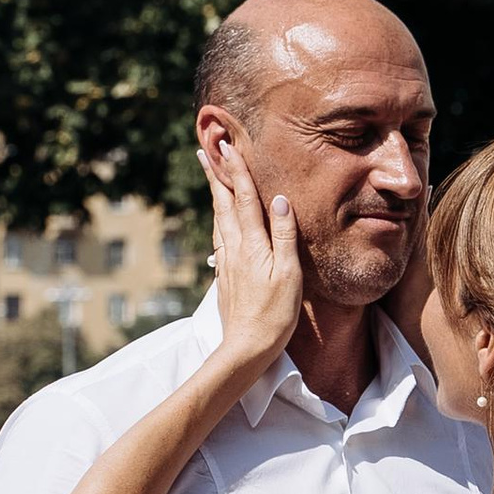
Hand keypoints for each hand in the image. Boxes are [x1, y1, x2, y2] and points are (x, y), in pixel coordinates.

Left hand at [202, 130, 303, 368]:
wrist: (246, 348)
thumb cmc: (275, 314)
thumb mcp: (288, 274)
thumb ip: (284, 235)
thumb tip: (278, 199)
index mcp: (251, 244)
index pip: (243, 197)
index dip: (235, 169)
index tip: (226, 144)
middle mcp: (234, 248)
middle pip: (223, 203)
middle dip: (215, 173)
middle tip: (204, 148)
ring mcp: (227, 262)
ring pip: (219, 218)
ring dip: (215, 193)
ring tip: (210, 175)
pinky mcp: (225, 275)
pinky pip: (220, 237)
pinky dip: (218, 218)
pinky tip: (219, 219)